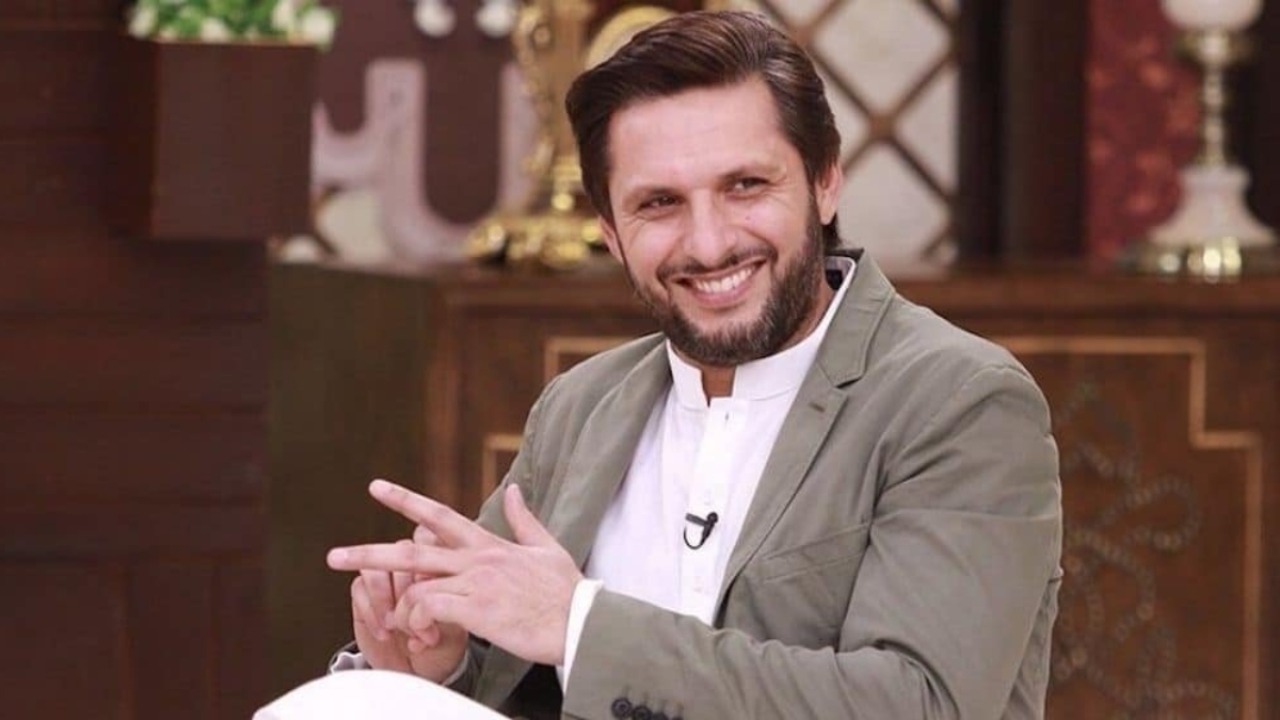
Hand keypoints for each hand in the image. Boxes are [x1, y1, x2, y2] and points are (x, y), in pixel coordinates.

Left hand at [328, 480, 581, 665]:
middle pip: (411, 550)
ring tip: (396, 627)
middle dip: (368, 552)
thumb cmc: (566, 591)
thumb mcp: (547, 547)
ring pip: (416, 587)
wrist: (580, 622)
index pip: (439, 515)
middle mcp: (476, 559)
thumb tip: (513, 488)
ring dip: (399, 609)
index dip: (405, 499)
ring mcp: (475, 583)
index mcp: (489, 544)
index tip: (376, 487)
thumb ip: (524, 518)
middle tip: (333, 556)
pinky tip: (422, 635)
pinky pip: (429, 610)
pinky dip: (417, 622)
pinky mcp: (476, 609)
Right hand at [341, 519, 467, 680]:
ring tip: (395, 625)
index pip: (433, 539)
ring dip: (385, 597)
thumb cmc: (446, 646)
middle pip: (403, 549)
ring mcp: (388, 578)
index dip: (429, 554)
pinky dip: (371, 610)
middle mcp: (413, 566)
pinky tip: (384, 632)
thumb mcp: (458, 625)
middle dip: (399, 568)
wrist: (422, 671)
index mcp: (443, 564)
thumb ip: (449, 603)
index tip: (430, 581)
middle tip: (406, 599)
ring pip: (378, 566)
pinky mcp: (365, 593)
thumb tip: (434, 595)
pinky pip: (360, 587)